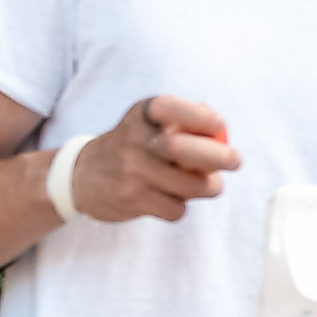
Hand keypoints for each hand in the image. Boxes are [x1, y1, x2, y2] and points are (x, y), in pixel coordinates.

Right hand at [75, 94, 240, 221]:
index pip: (171, 108)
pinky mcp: (131, 199)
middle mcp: (134, 139)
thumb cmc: (131, 146)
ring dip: (206, 187)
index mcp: (141, 114)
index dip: (201, 117)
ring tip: (203, 184)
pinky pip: (176, 208)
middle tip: (235, 161)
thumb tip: (221, 129)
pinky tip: (168, 198)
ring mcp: (132, 171)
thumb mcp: (148, 123)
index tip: (220, 126)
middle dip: (219, 157)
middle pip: (184, 149)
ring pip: (189, 186)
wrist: (81, 176)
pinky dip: (180, 206)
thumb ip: (184, 120)